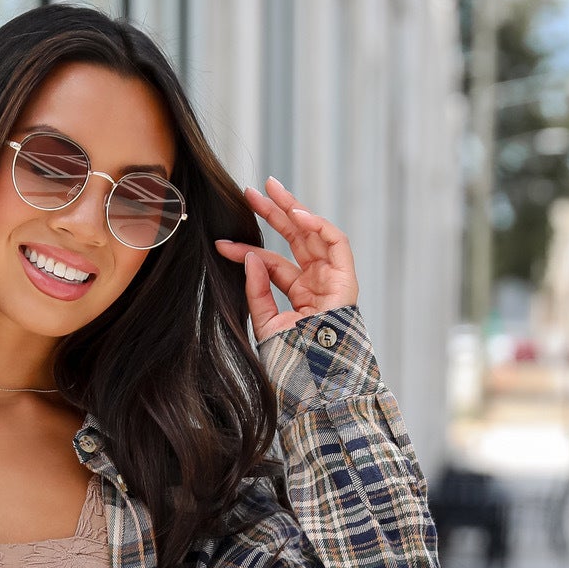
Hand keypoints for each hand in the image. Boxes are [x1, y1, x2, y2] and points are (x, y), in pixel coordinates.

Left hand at [212, 178, 359, 341]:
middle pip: (294, 238)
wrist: (316, 377)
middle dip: (273, 212)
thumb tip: (249, 258)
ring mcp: (333, 278)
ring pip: (313, 232)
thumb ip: (257, 290)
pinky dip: (318, 224)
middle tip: (250, 192)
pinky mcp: (347, 278)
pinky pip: (336, 241)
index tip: (222, 243)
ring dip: (293, 208)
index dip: (247, 251)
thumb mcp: (266, 322)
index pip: (272, 262)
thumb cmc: (293, 357)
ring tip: (270, 190)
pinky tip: (296, 213)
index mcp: (300, 293)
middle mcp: (318, 281)